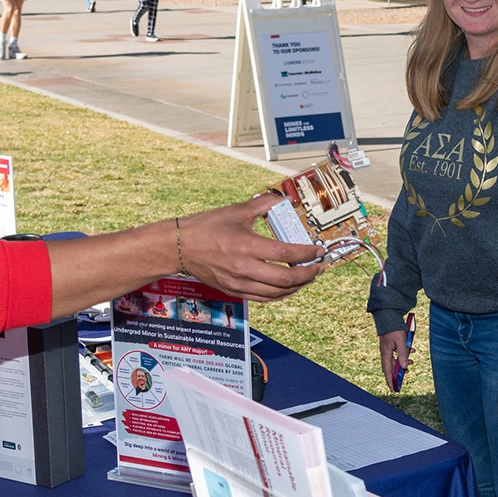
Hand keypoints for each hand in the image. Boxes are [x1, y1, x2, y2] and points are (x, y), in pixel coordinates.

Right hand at [176, 195, 321, 302]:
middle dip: (308, 274)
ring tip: (307, 277)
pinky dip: (279, 295)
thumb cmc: (205, 228)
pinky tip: (288, 287)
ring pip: (276, 293)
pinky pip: (263, 298)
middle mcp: (243, 267)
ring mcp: (238, 282)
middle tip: (318, 267)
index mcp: (245, 245)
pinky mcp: (233, 290)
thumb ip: (263, 204)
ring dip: (296, 286)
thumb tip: (283, 198)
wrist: (179, 247)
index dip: (307, 253)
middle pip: (285, 278)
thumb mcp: (236, 211)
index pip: (286, 254)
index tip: (317, 250)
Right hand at [379, 330, 410, 387]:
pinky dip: (404, 354)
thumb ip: (403, 354)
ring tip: (412, 363)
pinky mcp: (391, 344)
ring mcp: (388, 348)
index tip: (393, 389)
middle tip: (404, 378)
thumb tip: (404, 367)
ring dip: (403, 363)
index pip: (388, 371)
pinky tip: (411, 350)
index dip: (390, 381)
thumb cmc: (394, 329)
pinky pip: (397, 353)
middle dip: (398, 373)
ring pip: (395, 360)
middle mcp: (385, 353)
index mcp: (386, 354)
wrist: (388, 316)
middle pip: (391, 367)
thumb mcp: (401, 342)